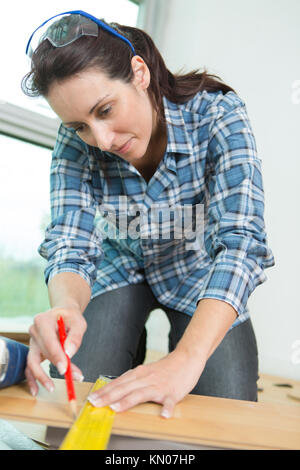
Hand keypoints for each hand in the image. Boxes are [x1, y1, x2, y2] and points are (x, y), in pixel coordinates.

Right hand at [25, 306, 86, 395]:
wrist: (63, 314)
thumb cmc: (70, 318)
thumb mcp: (78, 323)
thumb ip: (75, 337)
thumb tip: (69, 353)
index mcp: (43, 320)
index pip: (48, 341)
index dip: (56, 355)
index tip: (64, 368)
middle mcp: (34, 331)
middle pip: (43, 352)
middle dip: (57, 366)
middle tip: (70, 378)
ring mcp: (32, 342)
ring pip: (33, 362)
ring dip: (41, 377)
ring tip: (51, 388)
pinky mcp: (33, 351)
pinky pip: (30, 367)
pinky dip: (32, 379)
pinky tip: (36, 390)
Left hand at [87, 350, 205, 417]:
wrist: (186, 358)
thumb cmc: (165, 369)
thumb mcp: (145, 372)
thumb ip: (132, 381)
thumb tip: (115, 390)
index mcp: (139, 374)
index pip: (118, 383)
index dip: (104, 391)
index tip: (92, 398)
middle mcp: (146, 378)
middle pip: (125, 388)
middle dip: (108, 396)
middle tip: (95, 404)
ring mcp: (159, 385)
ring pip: (141, 393)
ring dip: (128, 401)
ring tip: (117, 408)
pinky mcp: (173, 392)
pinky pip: (169, 401)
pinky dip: (167, 407)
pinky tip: (164, 414)